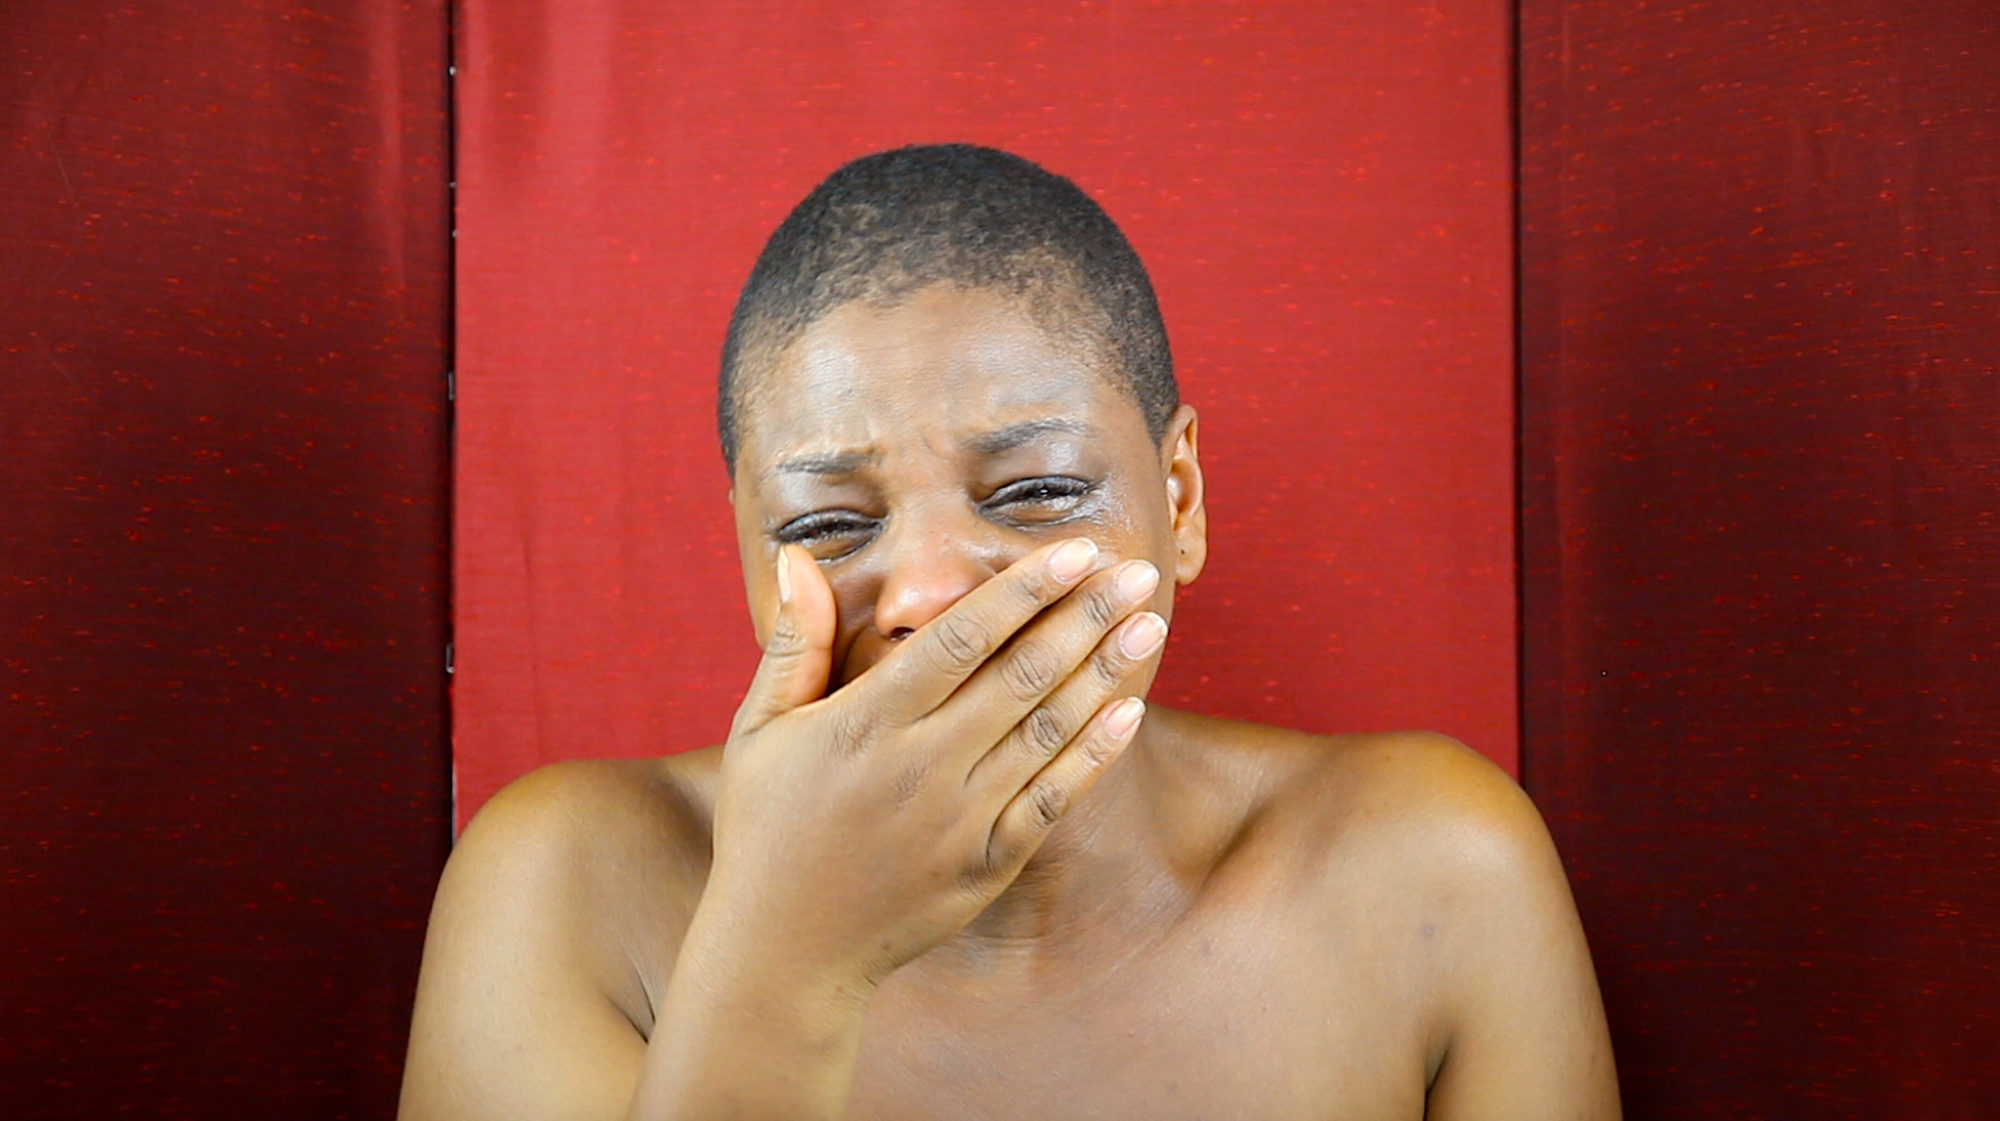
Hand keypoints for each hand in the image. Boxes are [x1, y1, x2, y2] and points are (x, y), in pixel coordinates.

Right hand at [701, 537, 1166, 994]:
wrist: (783, 952)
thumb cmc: (766, 828)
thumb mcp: (760, 730)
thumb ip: (795, 643)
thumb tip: (797, 557)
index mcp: (866, 722)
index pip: (961, 637)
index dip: (1024, 590)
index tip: (1075, 551)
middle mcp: (921, 766)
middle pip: (1021, 675)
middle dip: (1085, 617)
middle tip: (1137, 570)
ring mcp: (959, 820)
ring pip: (1047, 731)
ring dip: (1104, 673)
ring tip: (1149, 622)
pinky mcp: (985, 865)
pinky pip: (1052, 800)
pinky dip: (1093, 755)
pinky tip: (1129, 711)